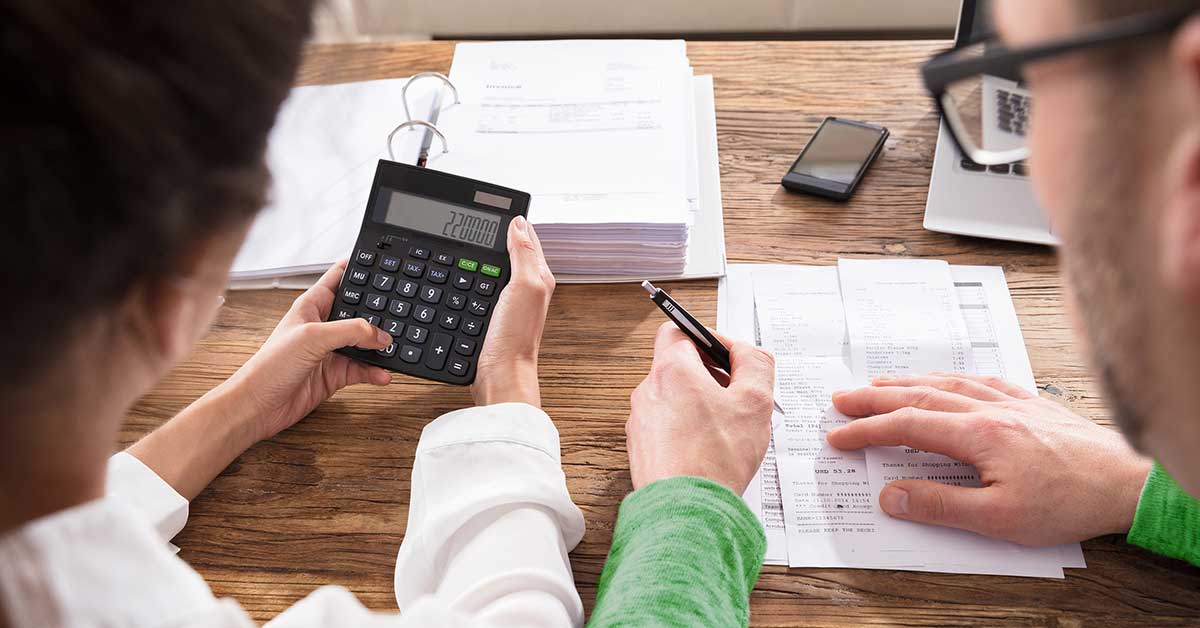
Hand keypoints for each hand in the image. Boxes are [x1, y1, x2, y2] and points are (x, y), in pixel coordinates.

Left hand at [128, 260, 391, 498]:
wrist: (258, 406)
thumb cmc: (270, 366)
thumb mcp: (312, 337)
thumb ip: (350, 331)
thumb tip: (380, 334)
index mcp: (312, 306)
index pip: (339, 279)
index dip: (359, 269)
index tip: (382, 263)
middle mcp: (323, 326)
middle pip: (359, 312)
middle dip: (380, 311)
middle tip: (402, 309)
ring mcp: (331, 351)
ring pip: (365, 343)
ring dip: (381, 346)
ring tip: (396, 346)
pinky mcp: (336, 374)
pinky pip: (364, 369)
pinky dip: (376, 372)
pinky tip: (384, 374)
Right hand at [470, 216, 554, 406]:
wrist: (499, 375)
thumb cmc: (515, 337)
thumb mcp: (524, 287)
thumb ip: (524, 254)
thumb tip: (518, 223)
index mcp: (539, 277)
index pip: (527, 238)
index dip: (513, 222)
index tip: (497, 208)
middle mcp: (526, 289)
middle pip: (511, 252)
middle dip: (498, 235)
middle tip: (480, 219)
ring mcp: (508, 303)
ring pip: (494, 269)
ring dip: (483, 256)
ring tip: (471, 238)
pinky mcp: (491, 316)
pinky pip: (481, 288)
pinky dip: (472, 278)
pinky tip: (462, 274)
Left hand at [626, 323, 775, 494]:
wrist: (686, 511)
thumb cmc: (716, 460)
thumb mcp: (755, 402)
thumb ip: (755, 365)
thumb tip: (747, 352)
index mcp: (670, 371)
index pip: (680, 331)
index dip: (708, 338)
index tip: (730, 357)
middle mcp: (647, 392)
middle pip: (678, 366)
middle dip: (709, 375)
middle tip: (736, 395)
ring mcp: (640, 422)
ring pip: (673, 399)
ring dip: (700, 405)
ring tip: (727, 429)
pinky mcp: (640, 449)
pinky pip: (666, 427)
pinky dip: (687, 430)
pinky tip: (710, 451)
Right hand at [826, 372, 1152, 545]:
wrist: (1128, 481)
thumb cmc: (1070, 501)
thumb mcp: (999, 519)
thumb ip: (940, 505)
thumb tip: (891, 496)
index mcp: (978, 434)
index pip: (906, 427)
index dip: (867, 431)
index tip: (839, 437)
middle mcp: (989, 408)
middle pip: (918, 396)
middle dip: (874, 398)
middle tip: (841, 400)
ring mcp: (1011, 401)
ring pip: (945, 383)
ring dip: (906, 383)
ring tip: (877, 384)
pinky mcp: (1030, 403)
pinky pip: (979, 379)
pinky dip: (949, 377)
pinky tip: (944, 380)